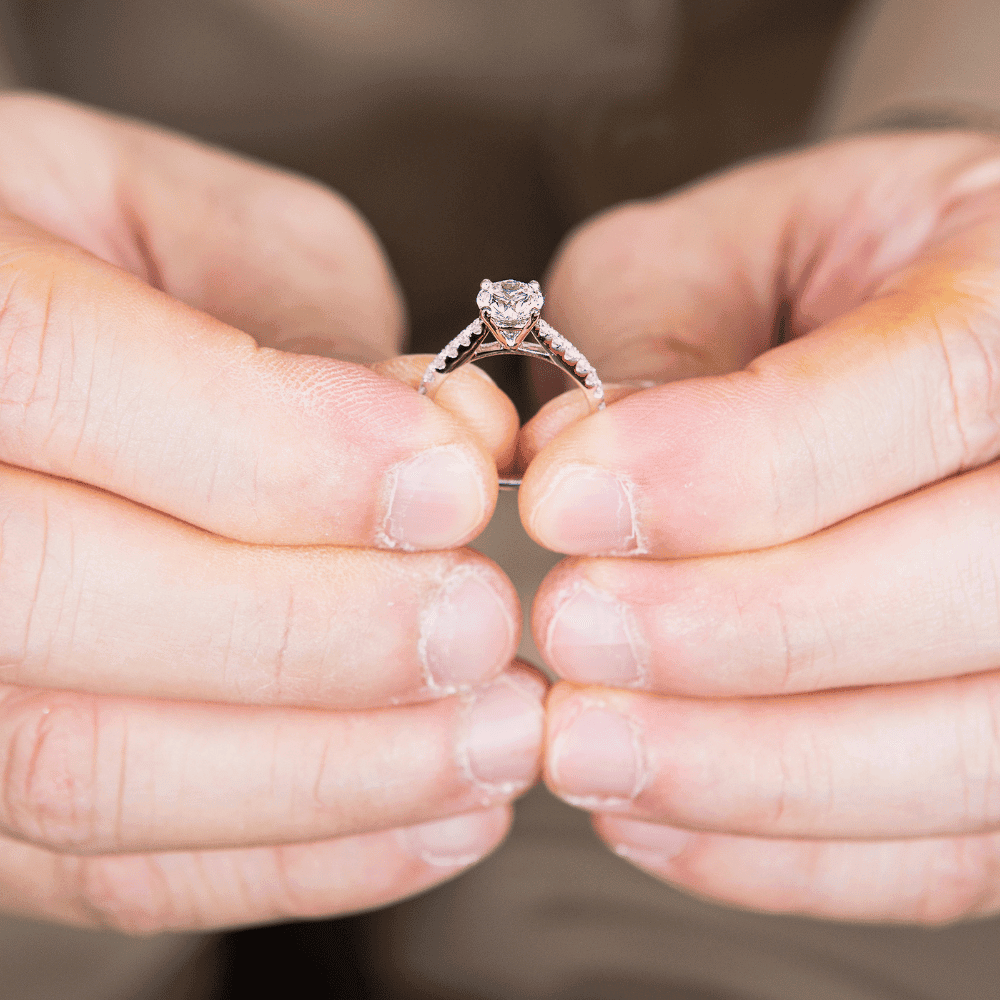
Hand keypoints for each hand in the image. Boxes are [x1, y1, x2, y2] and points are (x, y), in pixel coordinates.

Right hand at [0, 93, 543, 931]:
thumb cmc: (86, 261)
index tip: (452, 484)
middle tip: (483, 622)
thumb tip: (449, 445)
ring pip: (87, 768)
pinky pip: (119, 866)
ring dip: (332, 772)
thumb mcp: (177, 219)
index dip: (275, 448)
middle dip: (316, 632)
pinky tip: (437, 816)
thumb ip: (306, 320)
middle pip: (57, 597)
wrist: (7, 337)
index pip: (59, 374)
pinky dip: (297, 858)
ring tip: (493, 733)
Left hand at [521, 130, 999, 923]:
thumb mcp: (712, 251)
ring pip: (972, 751)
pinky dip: (792, 855)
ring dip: (754, 770)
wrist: (886, 326)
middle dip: (745, 633)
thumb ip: (650, 341)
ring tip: (587, 741)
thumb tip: (579, 465)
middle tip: (570, 629)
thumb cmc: (800, 279)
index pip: (935, 384)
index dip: (741, 466)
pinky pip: (949, 850)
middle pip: (977, 586)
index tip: (566, 499)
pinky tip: (653, 813)